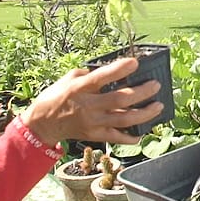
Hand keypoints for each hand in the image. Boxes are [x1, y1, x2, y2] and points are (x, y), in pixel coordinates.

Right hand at [20, 57, 163, 145]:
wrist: (41, 124)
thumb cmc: (56, 97)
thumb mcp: (69, 79)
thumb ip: (90, 74)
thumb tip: (112, 70)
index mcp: (80, 88)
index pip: (103, 77)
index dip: (120, 69)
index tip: (135, 62)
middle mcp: (88, 106)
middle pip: (120, 99)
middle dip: (142, 92)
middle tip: (156, 85)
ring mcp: (93, 123)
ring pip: (124, 119)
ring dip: (145, 114)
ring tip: (158, 106)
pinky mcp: (94, 135)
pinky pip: (117, 138)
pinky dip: (131, 137)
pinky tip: (142, 132)